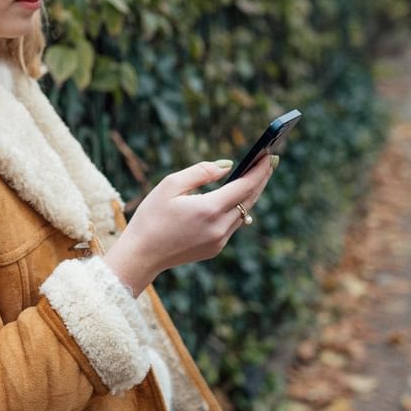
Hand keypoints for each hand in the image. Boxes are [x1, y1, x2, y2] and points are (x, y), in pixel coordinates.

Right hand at [103, 153, 274, 296]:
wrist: (141, 255)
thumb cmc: (151, 217)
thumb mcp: (170, 185)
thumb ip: (201, 172)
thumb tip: (228, 166)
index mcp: (209, 209)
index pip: (245, 186)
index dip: (259, 170)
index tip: (269, 155)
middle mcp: (219, 227)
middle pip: (250, 200)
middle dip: (260, 179)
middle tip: (269, 161)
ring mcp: (219, 241)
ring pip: (243, 213)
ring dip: (250, 194)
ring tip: (255, 176)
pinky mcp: (215, 249)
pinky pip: (232, 225)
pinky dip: (237, 209)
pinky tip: (236, 198)